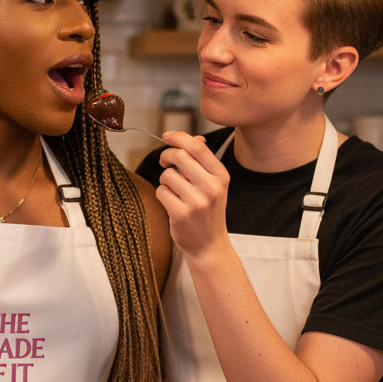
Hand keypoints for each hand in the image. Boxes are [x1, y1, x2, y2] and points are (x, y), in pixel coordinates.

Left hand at [156, 131, 230, 261]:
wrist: (209, 245)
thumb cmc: (208, 211)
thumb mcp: (214, 185)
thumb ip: (203, 162)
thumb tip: (192, 138)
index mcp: (221, 175)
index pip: (197, 147)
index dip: (179, 137)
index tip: (167, 136)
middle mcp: (211, 187)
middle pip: (179, 156)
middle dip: (167, 156)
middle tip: (165, 163)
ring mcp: (197, 201)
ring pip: (167, 175)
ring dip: (165, 181)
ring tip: (175, 192)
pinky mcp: (181, 214)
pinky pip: (161, 192)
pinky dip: (162, 195)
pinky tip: (171, 204)